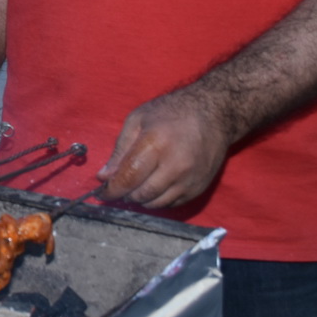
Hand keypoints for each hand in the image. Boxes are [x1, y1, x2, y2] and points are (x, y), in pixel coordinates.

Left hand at [97, 88, 232, 208]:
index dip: (112, 190)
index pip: (128, 178)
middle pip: (141, 194)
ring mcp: (189, 180)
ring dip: (140, 199)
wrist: (215, 114)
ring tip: (135, 186)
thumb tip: (104, 176)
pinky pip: (172, 204)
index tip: (101, 193)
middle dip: (125, 195)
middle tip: (118, 187)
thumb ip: (120, 149)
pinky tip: (153, 186)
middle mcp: (175, 166)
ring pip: (156, 203)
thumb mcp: (138, 120)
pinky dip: (158, 200)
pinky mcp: (198, 188)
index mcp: (155, 145)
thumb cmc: (172, 112)